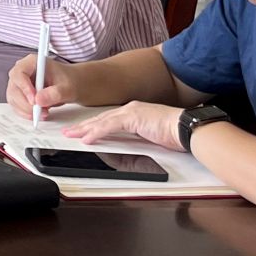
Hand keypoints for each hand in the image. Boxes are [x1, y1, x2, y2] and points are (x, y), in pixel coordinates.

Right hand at [6, 53, 79, 118]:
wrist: (70, 85)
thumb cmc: (69, 81)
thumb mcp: (67, 87)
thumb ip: (55, 93)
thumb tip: (38, 100)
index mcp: (32, 62)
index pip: (19, 73)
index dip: (24, 87)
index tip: (34, 101)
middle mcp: (22, 71)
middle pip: (14, 88)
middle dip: (26, 103)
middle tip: (41, 111)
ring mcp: (19, 83)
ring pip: (13, 98)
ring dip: (26, 109)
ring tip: (44, 112)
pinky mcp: (19, 94)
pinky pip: (16, 105)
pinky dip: (26, 112)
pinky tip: (39, 114)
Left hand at [64, 100, 182, 153]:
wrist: (187, 128)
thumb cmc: (174, 133)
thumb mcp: (150, 135)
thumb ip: (136, 137)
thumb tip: (124, 146)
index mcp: (134, 112)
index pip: (108, 118)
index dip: (93, 124)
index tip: (81, 130)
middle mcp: (130, 109)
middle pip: (100, 118)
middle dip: (83, 125)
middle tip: (69, 132)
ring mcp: (131, 112)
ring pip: (101, 121)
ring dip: (85, 129)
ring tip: (71, 135)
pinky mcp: (133, 118)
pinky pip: (109, 126)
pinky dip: (96, 133)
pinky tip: (87, 138)